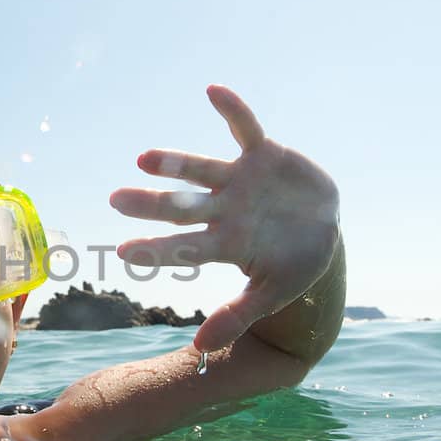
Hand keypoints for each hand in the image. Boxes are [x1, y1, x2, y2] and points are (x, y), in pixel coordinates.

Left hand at [110, 86, 339, 353]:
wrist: (325, 229)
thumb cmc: (292, 265)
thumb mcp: (272, 294)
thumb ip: (237, 316)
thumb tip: (200, 349)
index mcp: (224, 243)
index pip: (184, 248)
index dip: (157, 249)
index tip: (124, 253)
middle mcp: (223, 209)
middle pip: (182, 206)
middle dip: (152, 203)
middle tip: (115, 199)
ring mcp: (239, 180)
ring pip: (202, 169)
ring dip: (176, 161)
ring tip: (144, 157)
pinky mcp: (262, 154)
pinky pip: (245, 128)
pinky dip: (232, 110)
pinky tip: (212, 91)